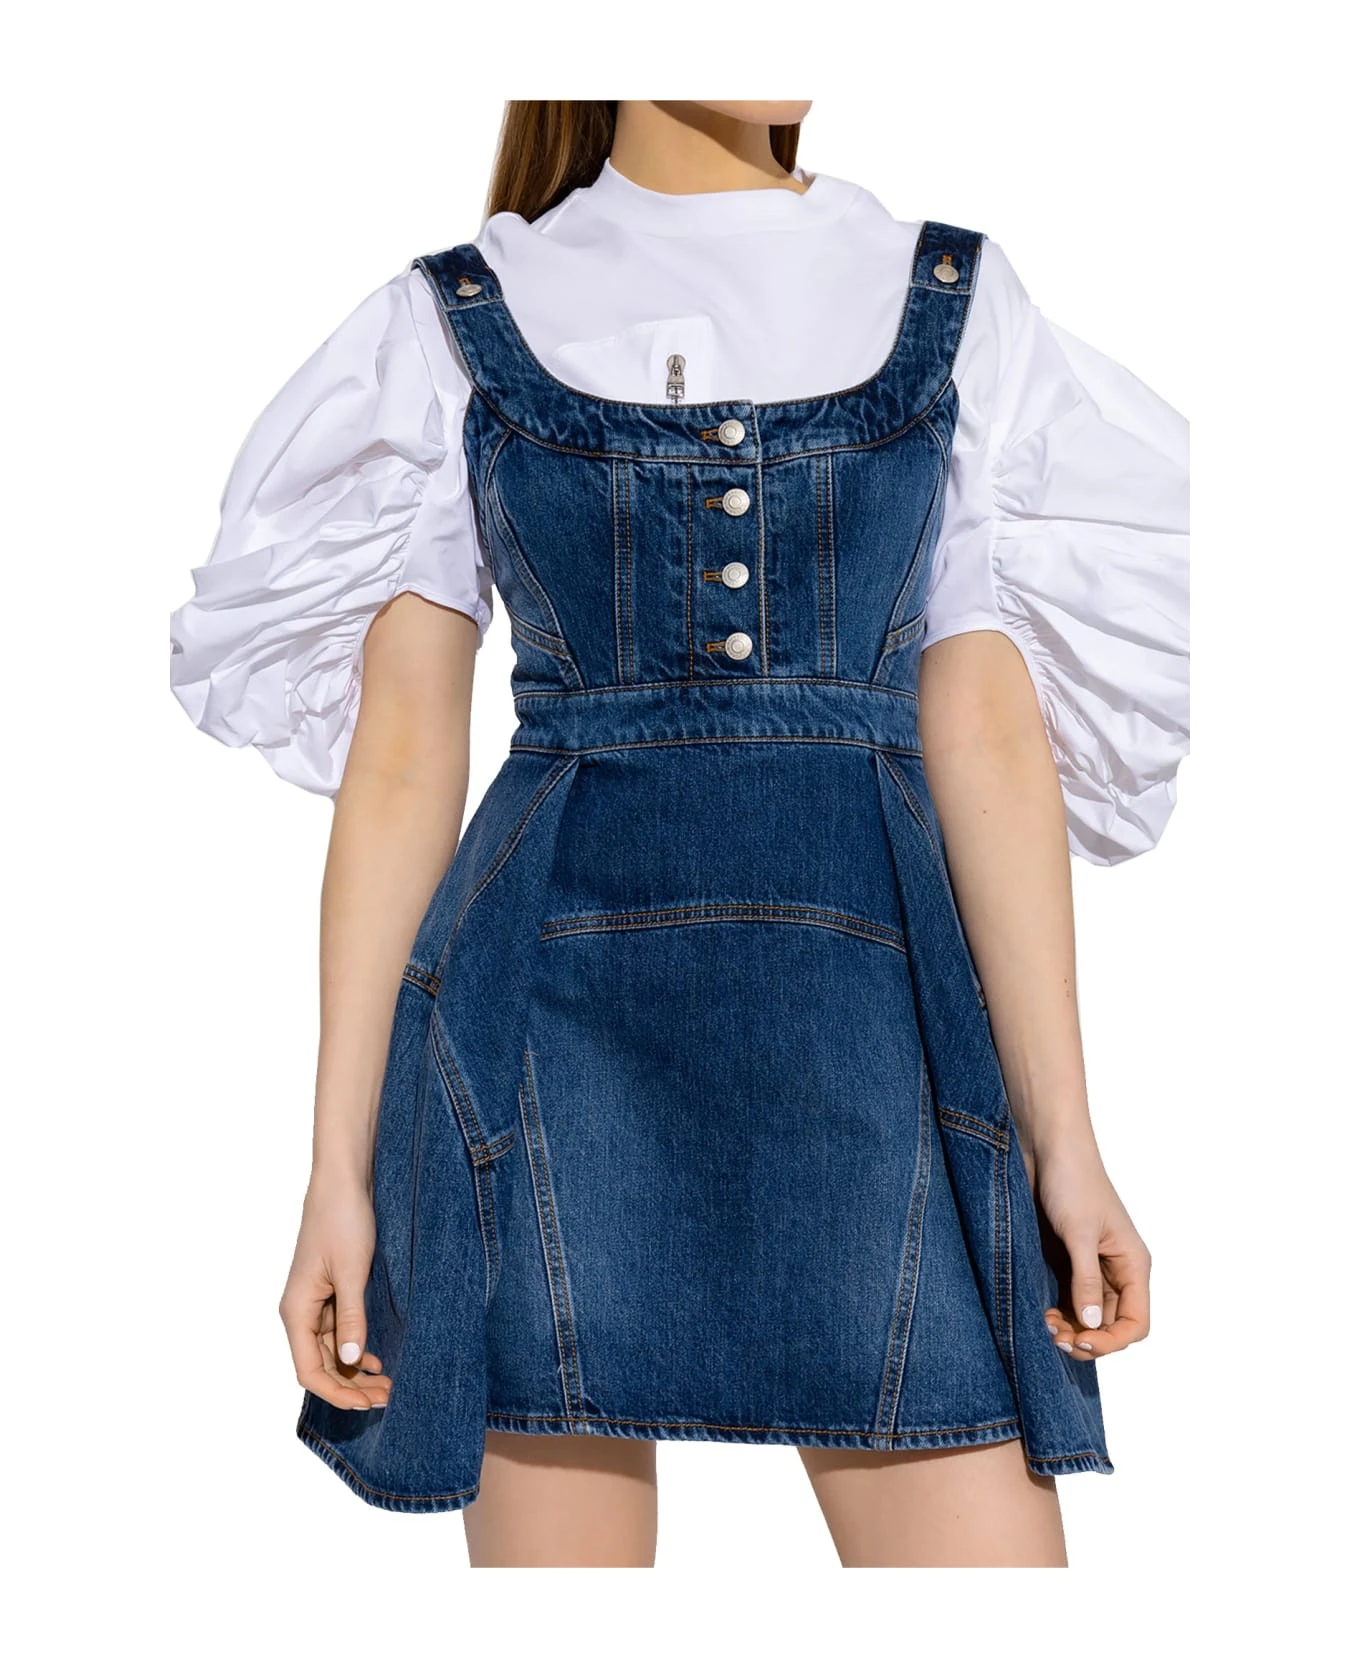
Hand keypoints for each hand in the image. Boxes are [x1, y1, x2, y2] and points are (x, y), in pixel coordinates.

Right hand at [279, 1173, 392, 1410]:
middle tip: (388, 1395)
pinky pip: (339, 1332)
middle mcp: (300, 1312)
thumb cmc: (343, 1220)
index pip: (309, 1371)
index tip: (367, 1403)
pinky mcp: (330, 1292)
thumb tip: (352, 1360)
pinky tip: (376, 1358)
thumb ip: (351, 1317)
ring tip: (387, 1382)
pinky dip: (357, 1348)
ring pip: (331, 1352)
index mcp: (296, 1310)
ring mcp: (314, 1303)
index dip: (336, 1393)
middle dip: (350, 1386)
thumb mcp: (352, 1271)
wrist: (342, 1182)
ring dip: (355, 1370)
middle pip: (320, 1366)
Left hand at [1028, 1137, 1150, 1360]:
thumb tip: (1092, 1324)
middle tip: (1054, 1338)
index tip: (1081, 1341)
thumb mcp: (1079, 1233)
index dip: (1112, 1342)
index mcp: (1133, 1264)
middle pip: (1110, 1325)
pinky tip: (1039, 1313)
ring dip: (1069, 1329)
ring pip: (1087, 1316)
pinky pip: (1068, 1299)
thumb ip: (1086, 1280)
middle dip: (1086, 1338)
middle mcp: (1116, 1270)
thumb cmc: (1072, 1180)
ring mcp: (1090, 1266)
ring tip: (1043, 1327)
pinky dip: (1057, 1312)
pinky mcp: (1066, 1259)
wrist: (1046, 1145)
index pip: (1136, 1323)